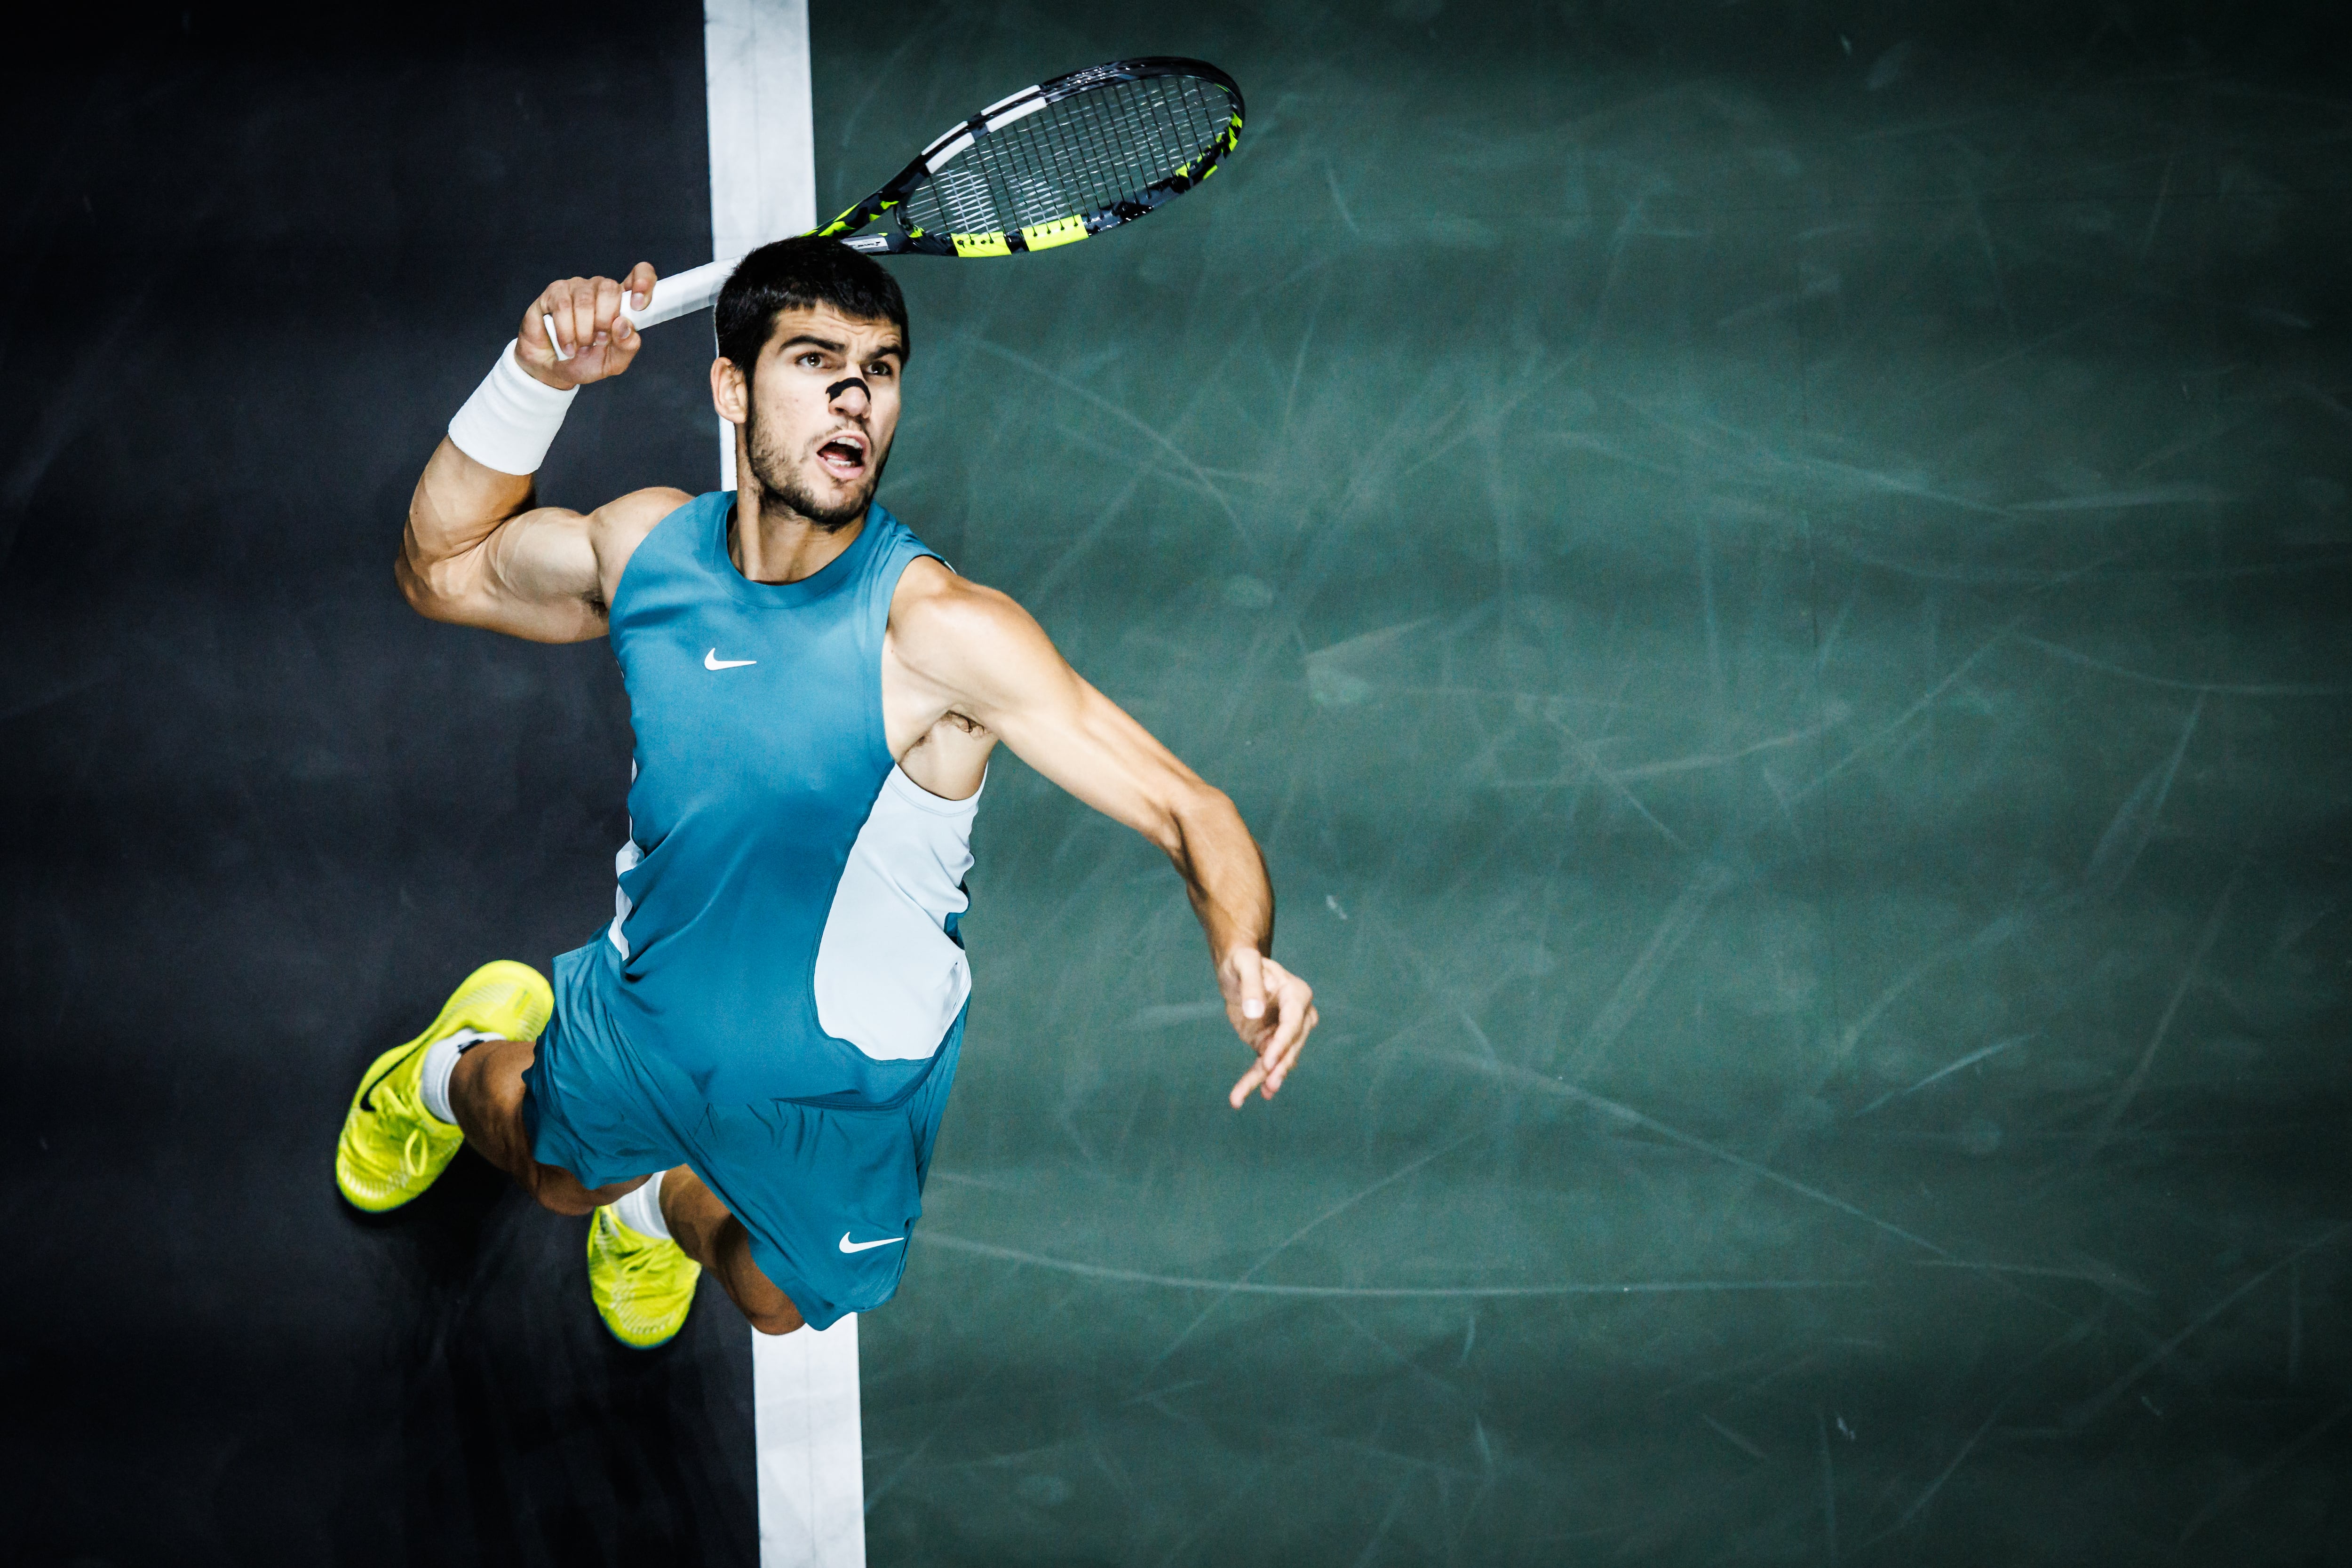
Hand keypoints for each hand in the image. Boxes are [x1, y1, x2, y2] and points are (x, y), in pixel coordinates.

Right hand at [517, 263, 657, 388]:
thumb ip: (626, 347)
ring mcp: (577, 287)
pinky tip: (568, 345)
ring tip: (581, 347)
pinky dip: (566, 331)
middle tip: (599, 340)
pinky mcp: (555, 292)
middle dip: (605, 321)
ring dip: (583, 331)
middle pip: (610, 288)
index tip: (638, 305)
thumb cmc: (586, 361)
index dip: (643, 282)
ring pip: (585, 300)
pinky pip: (562, 306)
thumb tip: (624, 325)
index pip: (640, 275)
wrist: (553, 369)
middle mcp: (600, 289)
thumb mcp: (613, 362)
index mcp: (621, 302)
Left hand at [1219, 947, 1317, 1107]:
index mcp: (1297, 995)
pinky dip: (1255, 1080)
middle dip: (1279, 1067)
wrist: (1236, 969)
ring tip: (1252, 1095)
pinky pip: (1264, 1065)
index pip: (1293, 1024)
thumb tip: (1255, 1012)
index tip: (1268, 1061)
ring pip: (1278, 1060)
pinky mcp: (1269, 1044)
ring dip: (1266, 1079)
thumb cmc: (1242, 961)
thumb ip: (1251, 985)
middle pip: (1291, 1046)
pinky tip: (1242, 1095)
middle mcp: (1298, 1016)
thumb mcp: (1244, 964)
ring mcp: (1285, 1033)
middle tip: (1269, 1085)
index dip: (1282, 1044)